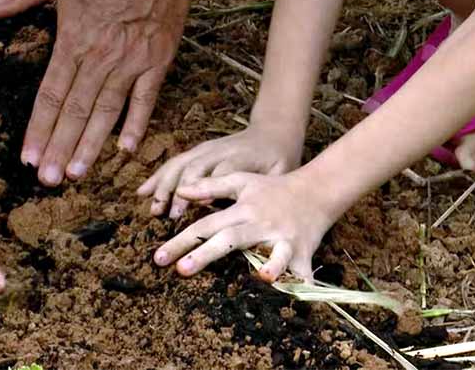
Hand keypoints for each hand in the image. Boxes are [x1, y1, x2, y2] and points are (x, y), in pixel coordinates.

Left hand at [0, 0, 192, 185]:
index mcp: (72, 40)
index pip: (51, 94)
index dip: (38, 128)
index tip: (28, 157)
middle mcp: (100, 57)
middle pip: (76, 111)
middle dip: (59, 148)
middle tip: (48, 180)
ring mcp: (132, 61)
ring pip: (107, 111)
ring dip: (91, 145)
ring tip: (76, 173)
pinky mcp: (159, 59)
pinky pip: (147, 98)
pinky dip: (137, 123)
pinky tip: (125, 149)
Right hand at [136, 123, 302, 218]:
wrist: (273, 131)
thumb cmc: (280, 159)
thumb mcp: (282, 173)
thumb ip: (263, 189)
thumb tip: (243, 209)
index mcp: (242, 158)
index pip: (220, 173)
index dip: (207, 189)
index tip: (196, 208)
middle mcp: (219, 151)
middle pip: (193, 169)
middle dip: (178, 192)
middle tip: (169, 216)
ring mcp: (205, 150)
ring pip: (179, 166)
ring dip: (163, 186)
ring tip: (153, 208)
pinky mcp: (197, 151)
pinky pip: (173, 163)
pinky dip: (157, 178)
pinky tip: (142, 192)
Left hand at [153, 171, 335, 282]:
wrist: (316, 190)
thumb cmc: (271, 189)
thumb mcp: (240, 182)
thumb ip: (209, 187)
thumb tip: (180, 190)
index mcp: (241, 210)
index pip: (206, 225)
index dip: (181, 240)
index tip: (159, 257)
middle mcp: (260, 225)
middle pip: (230, 239)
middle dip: (205, 255)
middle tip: (180, 270)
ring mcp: (283, 239)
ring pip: (275, 253)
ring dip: (272, 264)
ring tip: (262, 277)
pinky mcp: (303, 251)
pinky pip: (302, 270)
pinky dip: (303, 282)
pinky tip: (300, 294)